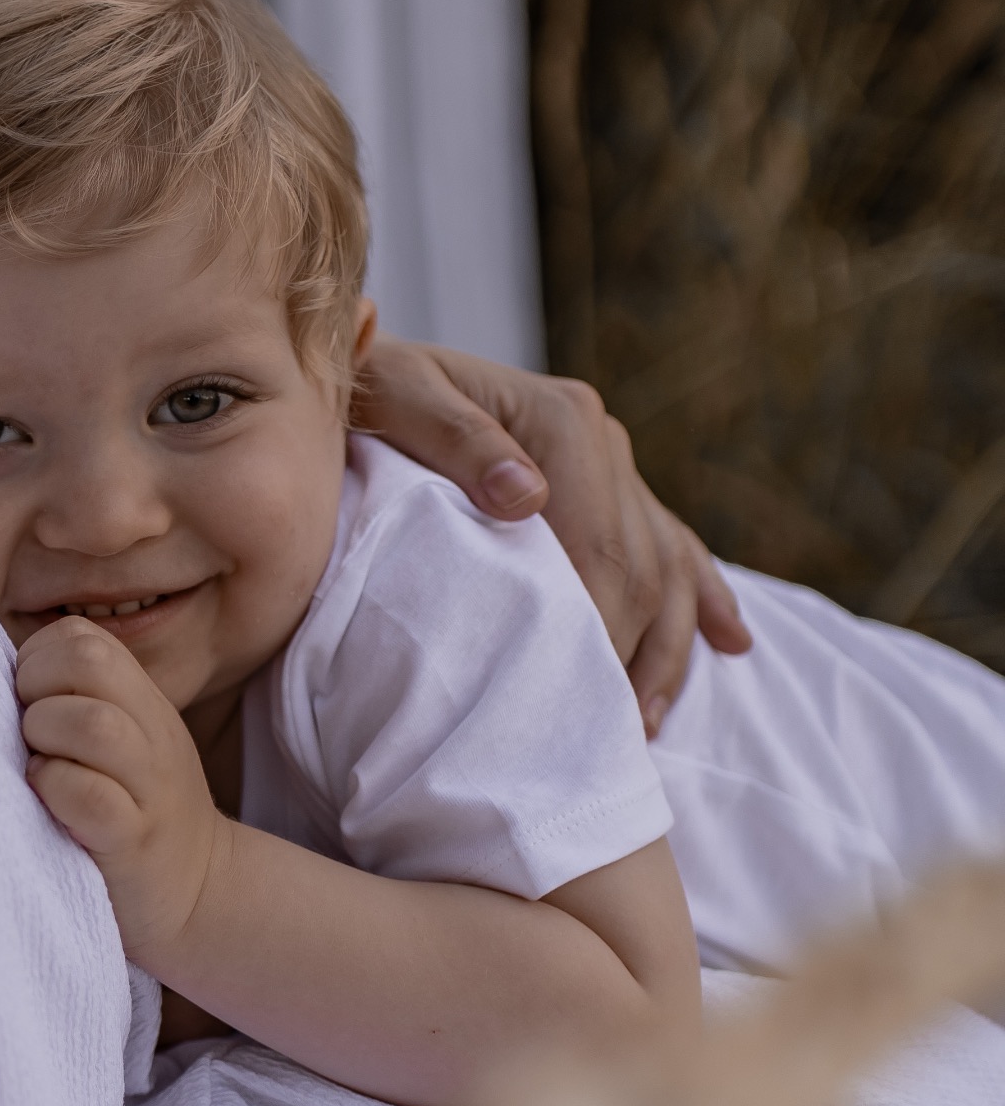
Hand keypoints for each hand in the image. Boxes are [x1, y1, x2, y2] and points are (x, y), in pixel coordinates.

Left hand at [16, 618, 224, 970]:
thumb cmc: (133, 811)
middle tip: (27, 730)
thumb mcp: (125, 744)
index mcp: (144, 703)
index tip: (26, 700)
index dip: (38, 657)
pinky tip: (44, 797)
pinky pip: (91, 795)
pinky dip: (55, 787)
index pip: (83, 637)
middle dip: (35, 685)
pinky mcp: (134, 843)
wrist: (200, 896)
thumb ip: (77, 703)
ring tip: (35, 762)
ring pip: (94, 723)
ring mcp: (149, 788)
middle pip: (90, 662)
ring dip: (44, 734)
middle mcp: (153, 736)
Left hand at [352, 334, 751, 734]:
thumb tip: (524, 497)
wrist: (376, 371)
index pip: (596, 541)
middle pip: (636, 563)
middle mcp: (600, 436)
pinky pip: (675, 547)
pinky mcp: (611, 485)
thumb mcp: (397, 396)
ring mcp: (613, 463)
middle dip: (628, 651)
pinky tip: (731, 645)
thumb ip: (453, 436)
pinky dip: (701, 598)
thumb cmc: (374, 389)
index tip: (574, 693)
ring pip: (666, 566)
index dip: (593, 621)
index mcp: (558, 417)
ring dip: (666, 647)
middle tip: (607, 735)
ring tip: (644, 724)